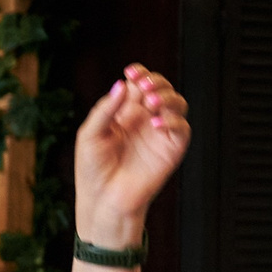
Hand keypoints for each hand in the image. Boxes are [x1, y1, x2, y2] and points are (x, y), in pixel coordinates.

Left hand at [74, 64, 189, 250]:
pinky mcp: (171, 149)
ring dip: (167, 96)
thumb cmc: (93, 171)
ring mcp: (159, 133)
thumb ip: (105, 110)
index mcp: (125, 113)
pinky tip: (156, 123)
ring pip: (177, 103)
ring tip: (152, 102)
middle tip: (144, 86)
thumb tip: (123, 85)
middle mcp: (145, 120)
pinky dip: (172, 120)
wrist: (103, 200)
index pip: (138, 85)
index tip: (131, 71)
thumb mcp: (90, 135)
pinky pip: (182, 128)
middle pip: (161, 88)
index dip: (139, 74)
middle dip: (156, 81)